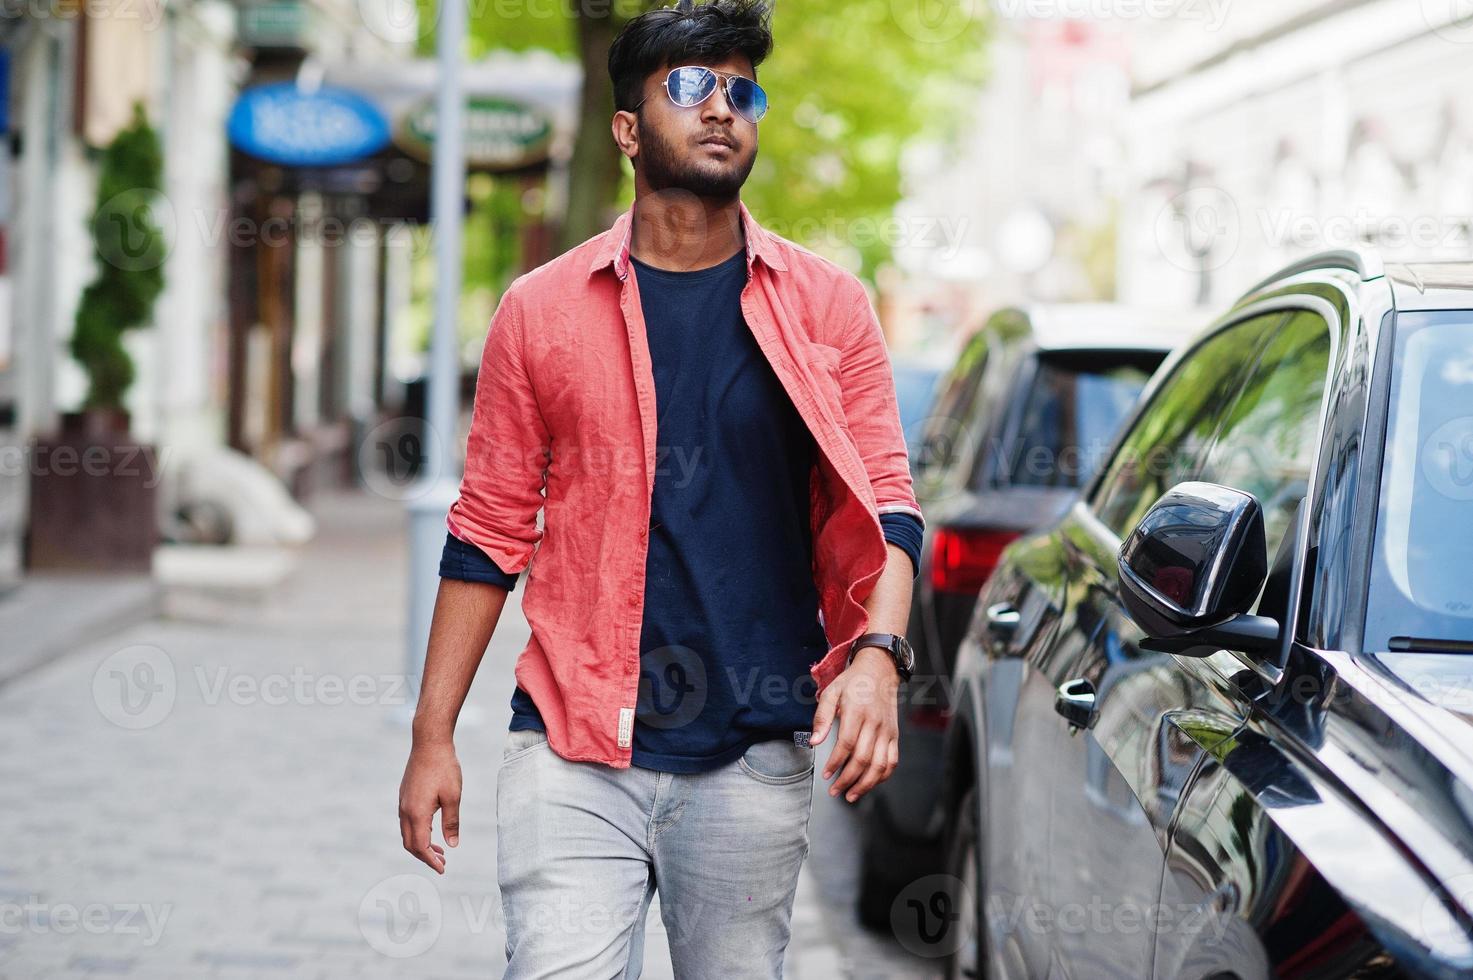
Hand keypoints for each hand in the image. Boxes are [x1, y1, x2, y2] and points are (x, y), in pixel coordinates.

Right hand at [398, 737, 461, 873]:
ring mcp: (403, 802)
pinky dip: (418, 832)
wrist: (429, 743)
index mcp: (417, 813)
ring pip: (407, 833)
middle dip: (425, 857)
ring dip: (421, 845)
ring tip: (439, 851)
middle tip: (442, 863)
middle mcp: (405, 810)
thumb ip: (451, 822)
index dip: (431, 861)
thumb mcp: (453, 796)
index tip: (443, 869)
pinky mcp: (404, 796)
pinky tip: (432, 831)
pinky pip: (407, 822)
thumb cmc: (444, 768)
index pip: (421, 847)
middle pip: (411, 844)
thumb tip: (452, 845)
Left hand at [809, 646, 900, 803]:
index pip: (847, 744)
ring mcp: (887, 731)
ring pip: (880, 765)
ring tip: (851, 794)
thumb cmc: (853, 682)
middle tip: (834, 790)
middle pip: (863, 759)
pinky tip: (870, 783)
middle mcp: (875, 723)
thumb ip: (821, 717)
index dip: (835, 762)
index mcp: (857, 712)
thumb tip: (813, 742)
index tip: (826, 774)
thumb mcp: (831, 692)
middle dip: (847, 779)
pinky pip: (892, 761)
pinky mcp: (894, 735)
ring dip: (866, 784)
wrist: (879, 671)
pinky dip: (882, 776)